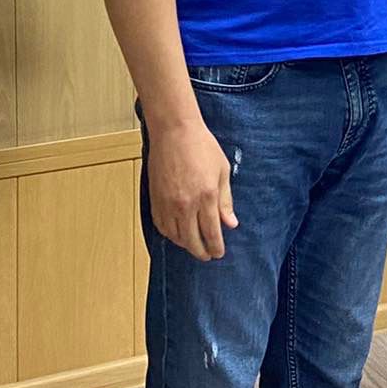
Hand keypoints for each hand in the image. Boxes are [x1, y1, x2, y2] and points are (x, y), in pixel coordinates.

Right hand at [146, 118, 236, 260]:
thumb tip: (231, 224)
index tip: (219, 253)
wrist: (175, 131)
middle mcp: (186, 204)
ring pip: (175, 236)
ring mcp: (168, 203)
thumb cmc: (202, 146)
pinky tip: (177, 234)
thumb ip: (226, 200)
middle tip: (207, 256)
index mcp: (207, 196)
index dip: (216, 247)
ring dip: (185, 245)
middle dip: (201, 252)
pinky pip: (161, 226)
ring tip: (193, 245)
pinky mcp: (155, 199)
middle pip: (192, 240)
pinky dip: (170, 234)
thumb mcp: (222, 171)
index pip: (212, 233)